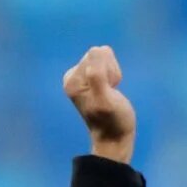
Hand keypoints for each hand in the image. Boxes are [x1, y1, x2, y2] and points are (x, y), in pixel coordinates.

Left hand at [62, 46, 135, 162]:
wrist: (114, 136)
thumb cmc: (112, 120)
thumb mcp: (105, 99)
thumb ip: (97, 75)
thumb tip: (96, 50)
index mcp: (72, 80)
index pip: (96, 55)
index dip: (109, 70)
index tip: (109, 89)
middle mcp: (72, 76)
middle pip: (100, 55)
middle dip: (111, 71)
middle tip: (111, 92)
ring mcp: (81, 78)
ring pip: (105, 59)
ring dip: (113, 74)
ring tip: (111, 93)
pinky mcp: (90, 79)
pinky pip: (107, 65)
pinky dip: (113, 76)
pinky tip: (110, 91)